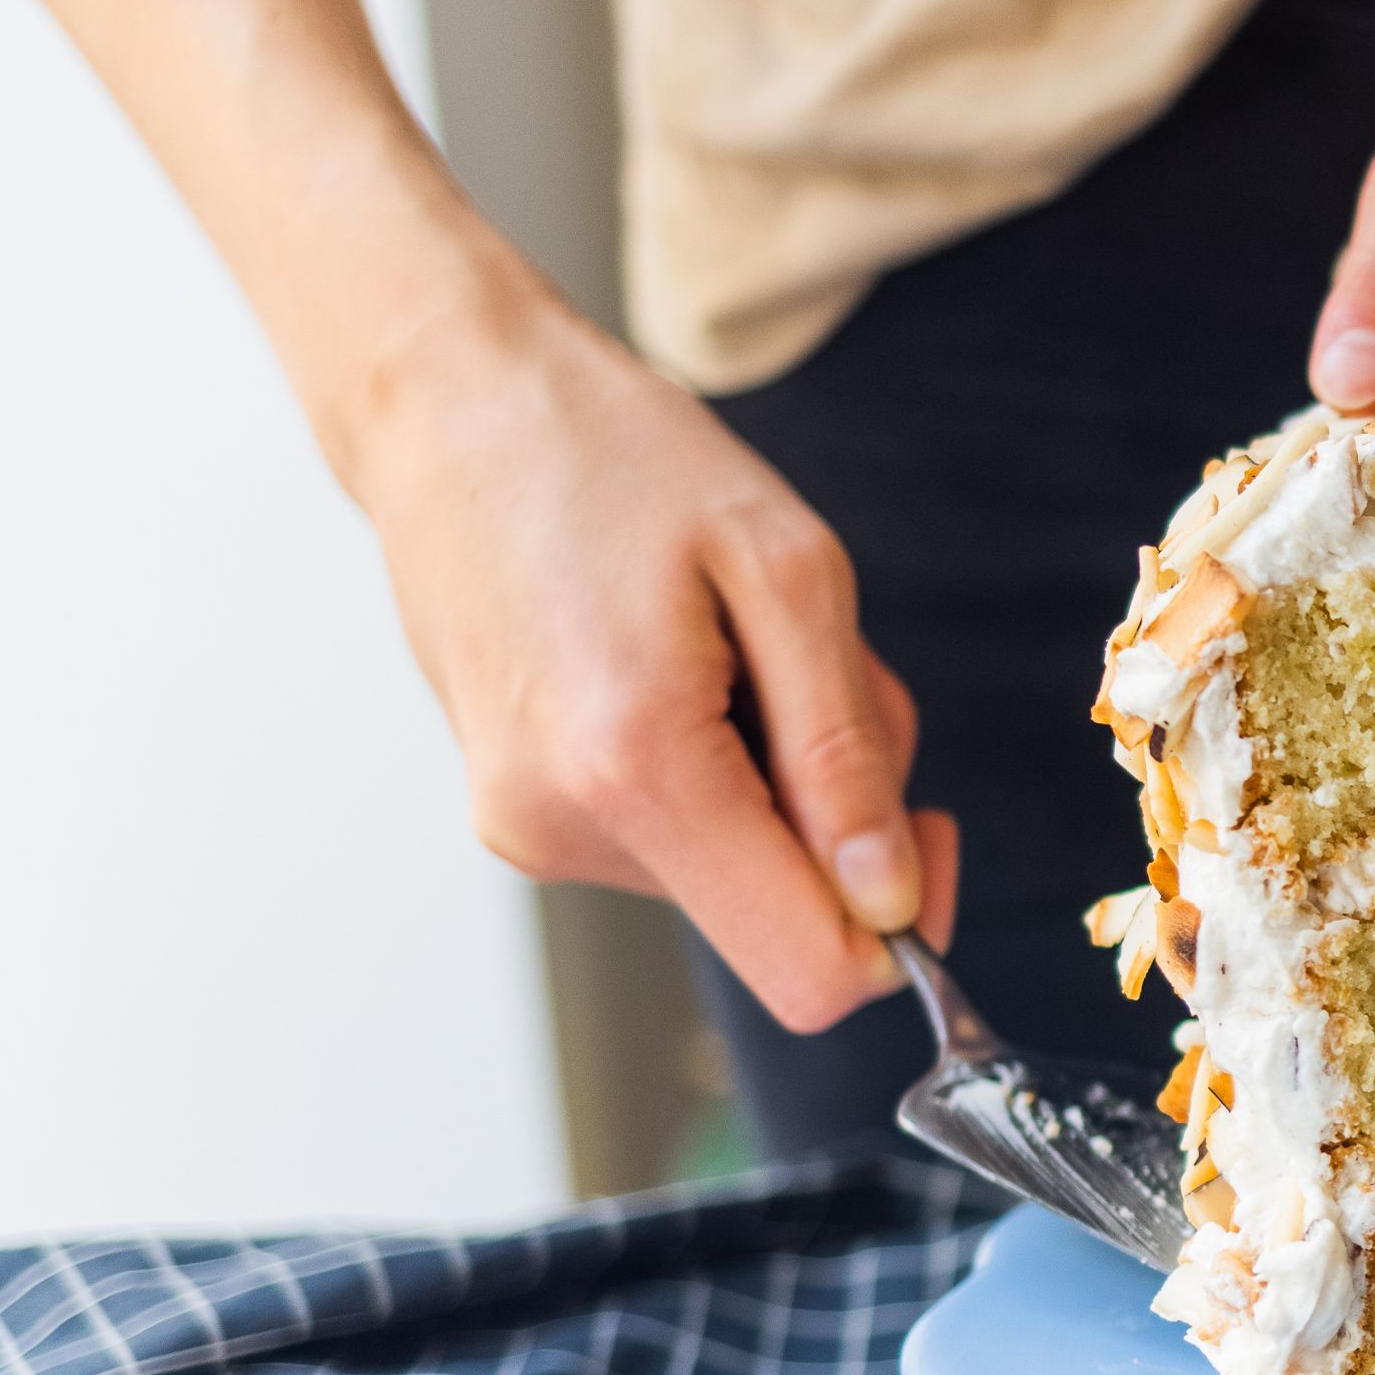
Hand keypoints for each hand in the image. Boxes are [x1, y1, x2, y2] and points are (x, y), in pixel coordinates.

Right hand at [344, 286, 956, 1031]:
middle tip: (813, 665)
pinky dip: (720, 763)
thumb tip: (889, 897)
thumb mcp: (786, 572)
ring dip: (779, 773)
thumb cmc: (617, 458)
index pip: (808, 972)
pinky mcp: (518, 807)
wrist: (448, 402)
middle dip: (838, 814)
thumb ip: (846, 751)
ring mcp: (528, 826)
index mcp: (635, 774)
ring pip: (732, 870)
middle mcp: (562, 828)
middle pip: (778, 914)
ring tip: (733, 638)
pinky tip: (685, 658)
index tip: (927, 825)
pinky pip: (674, 832)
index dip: (901, 926)